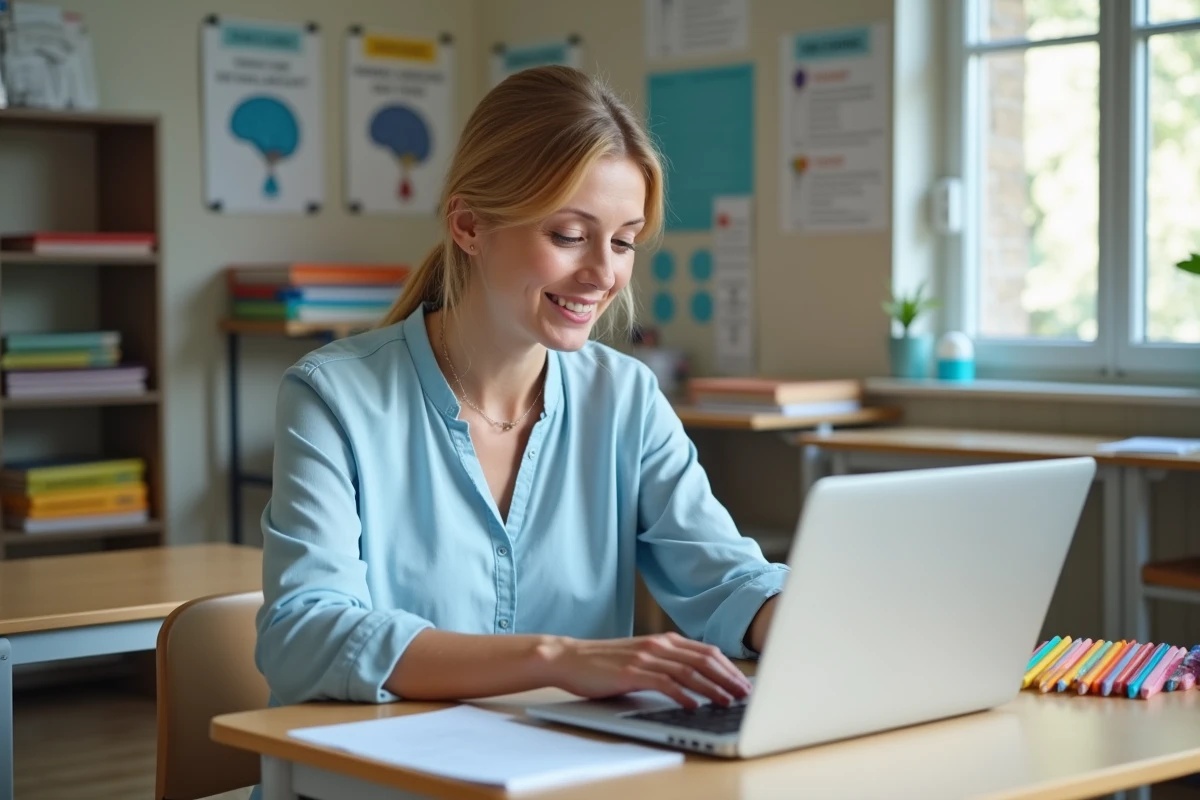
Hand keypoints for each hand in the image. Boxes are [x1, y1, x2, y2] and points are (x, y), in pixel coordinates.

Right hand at [540, 632, 752, 708]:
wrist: (570, 657)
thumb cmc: (604, 662)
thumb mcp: (641, 657)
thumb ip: (666, 663)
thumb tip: (697, 681)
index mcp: (663, 640)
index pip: (706, 651)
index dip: (729, 667)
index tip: (744, 682)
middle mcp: (658, 645)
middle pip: (704, 660)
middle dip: (728, 677)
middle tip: (745, 694)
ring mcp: (645, 657)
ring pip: (688, 671)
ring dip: (712, 687)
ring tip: (728, 701)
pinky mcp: (631, 672)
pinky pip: (664, 682)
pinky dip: (682, 694)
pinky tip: (694, 705)